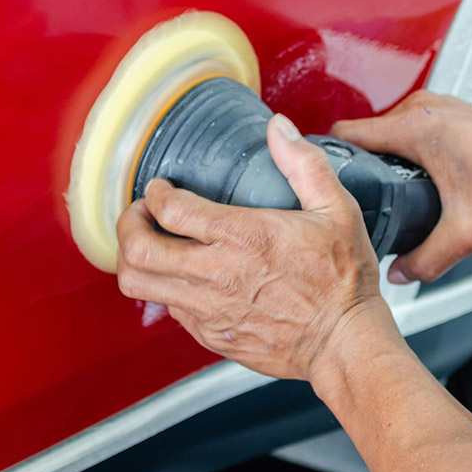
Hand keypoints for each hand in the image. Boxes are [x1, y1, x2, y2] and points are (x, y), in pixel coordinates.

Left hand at [116, 114, 396, 381]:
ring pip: (138, 283)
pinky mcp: (209, 334)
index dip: (154, 192)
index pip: (170, 209)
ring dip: (133, 259)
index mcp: (243, 236)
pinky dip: (163, 288)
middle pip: (137, 249)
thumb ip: (304, 164)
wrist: (344, 344)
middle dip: (128, 223)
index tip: (159, 188)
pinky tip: (182, 276)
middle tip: (140, 214)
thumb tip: (279, 128)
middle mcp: (216, 274)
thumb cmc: (342, 280)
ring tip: (148, 245)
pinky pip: (166, 309)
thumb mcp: (336, 209)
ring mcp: (208, 309)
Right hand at [331, 90, 471, 282]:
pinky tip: (411, 175)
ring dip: (379, 156)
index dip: (326, 158)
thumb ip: (425, 260)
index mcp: (415, 129)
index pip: (345, 134)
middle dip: (355, 164)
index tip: (317, 175)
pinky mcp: (446, 113)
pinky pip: (405, 128)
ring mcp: (435, 107)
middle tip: (353, 194)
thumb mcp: (466, 233)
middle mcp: (422, 110)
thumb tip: (398, 274)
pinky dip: (400, 149)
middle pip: (362, 134)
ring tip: (382, 186)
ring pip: (384, 130)